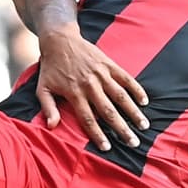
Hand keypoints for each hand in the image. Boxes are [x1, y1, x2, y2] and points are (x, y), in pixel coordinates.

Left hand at [35, 26, 148, 148]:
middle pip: (108, 111)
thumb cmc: (51, 68)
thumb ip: (48, 108)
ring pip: (121, 96)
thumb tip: (51, 127)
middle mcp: (90, 85)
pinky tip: (144, 101)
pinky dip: (136, 89)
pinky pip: (126, 78)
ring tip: (144, 125)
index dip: (98, 134)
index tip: (108, 148)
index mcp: (74, 93)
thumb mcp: (43, 89)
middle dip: (121, 128)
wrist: (59, 40)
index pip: (88, 119)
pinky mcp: (109, 64)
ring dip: (133, 112)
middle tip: (133, 142)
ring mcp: (101, 74)